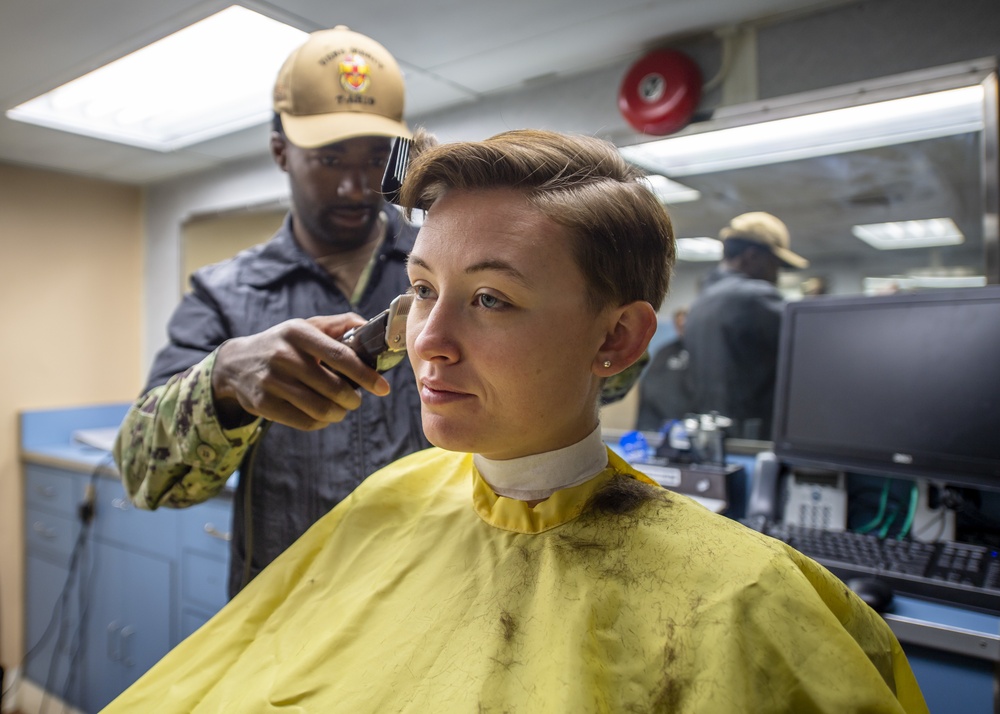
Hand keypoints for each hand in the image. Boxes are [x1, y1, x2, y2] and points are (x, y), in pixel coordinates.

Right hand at [211, 314, 391, 430]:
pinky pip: (303, 421)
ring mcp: (270, 380)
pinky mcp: (262, 403)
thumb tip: (371, 326)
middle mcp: (283, 355)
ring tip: (341, 409)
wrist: (235, 363)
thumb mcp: (306, 327)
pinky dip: (320, 423)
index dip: (365, 375)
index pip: (340, 355)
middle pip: (333, 387)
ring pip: (319, 408)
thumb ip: (339, 324)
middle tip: (356, 400)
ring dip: (338, 413)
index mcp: (298, 333)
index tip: (383, 387)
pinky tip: (323, 416)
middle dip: (353, 399)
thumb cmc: (282, 344)